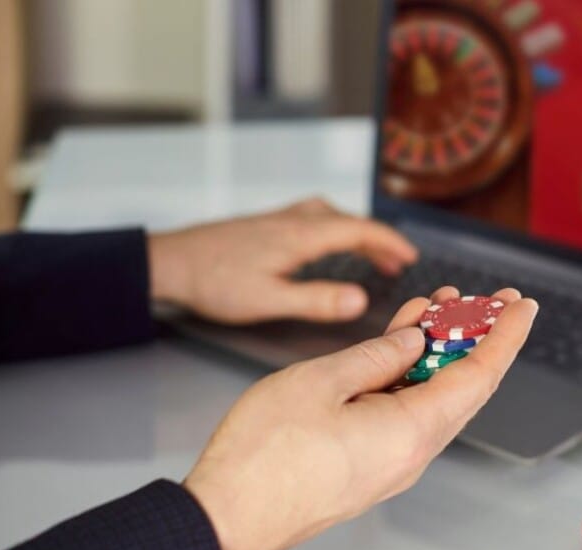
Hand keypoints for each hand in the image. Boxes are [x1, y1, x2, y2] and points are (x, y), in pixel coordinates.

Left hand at [147, 198, 417, 323]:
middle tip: (400, 262)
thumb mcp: (269, 299)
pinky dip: (336, 229)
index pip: (359, 230)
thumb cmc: (215, 282)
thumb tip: (362, 300)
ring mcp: (279, 219)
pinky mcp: (267, 225)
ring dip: (357, 233)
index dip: (390, 241)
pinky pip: (315, 219)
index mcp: (301, 236)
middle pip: (349, 221)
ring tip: (372, 254)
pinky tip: (327, 245)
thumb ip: (317, 300)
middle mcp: (294, 220)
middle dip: (379, 239)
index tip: (411, 256)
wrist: (170, 262)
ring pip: (332, 217)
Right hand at [182, 287, 537, 549]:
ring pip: (434, 398)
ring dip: (440, 353)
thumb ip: (377, 355)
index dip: (505, 336)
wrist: (227, 517)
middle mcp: (412, 453)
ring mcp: (392, 462)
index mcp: (410, 431)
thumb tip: (412, 341)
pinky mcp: (370, 465)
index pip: (478, 375)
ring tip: (437, 309)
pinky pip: (407, 413)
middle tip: (485, 299)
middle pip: (463, 387)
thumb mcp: (321, 380)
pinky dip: (412, 376)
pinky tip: (401, 347)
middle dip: (477, 337)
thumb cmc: (264, 458)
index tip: (522, 307)